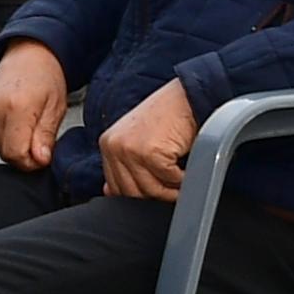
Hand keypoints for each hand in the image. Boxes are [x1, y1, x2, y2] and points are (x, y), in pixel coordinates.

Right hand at [0, 39, 68, 171]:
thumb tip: (39, 160)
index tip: (43, 155)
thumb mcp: (56, 107)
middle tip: (39, 135)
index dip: (32, 162)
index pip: (15, 154)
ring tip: (28, 122)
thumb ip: (46, 137)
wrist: (27, 53)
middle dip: (25, 152)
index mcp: (17, 106)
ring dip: (15, 143)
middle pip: (6, 153)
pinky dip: (5, 134)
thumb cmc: (45, 75)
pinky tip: (15, 119)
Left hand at [95, 77, 200, 200]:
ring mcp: (130, 149)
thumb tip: (111, 192)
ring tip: (180, 180)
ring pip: (151, 190)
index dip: (137, 195)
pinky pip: (169, 180)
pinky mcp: (150, 152)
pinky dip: (182, 179)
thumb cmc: (166, 117)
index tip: (153, 193)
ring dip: (170, 190)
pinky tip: (186, 169)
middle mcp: (114, 146)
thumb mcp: (137, 140)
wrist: (185, 98)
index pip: (115, 186)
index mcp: (108, 144)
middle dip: (155, 195)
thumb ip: (124, 165)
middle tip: (171, 188)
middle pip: (132, 192)